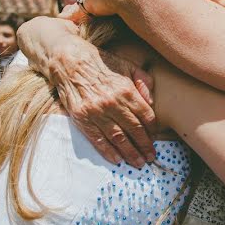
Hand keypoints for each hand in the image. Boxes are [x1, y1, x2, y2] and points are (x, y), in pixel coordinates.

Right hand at [49, 37, 156, 167]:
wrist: (70, 62)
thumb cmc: (102, 63)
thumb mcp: (128, 65)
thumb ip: (144, 81)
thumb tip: (152, 101)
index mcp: (126, 90)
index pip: (146, 116)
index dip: (152, 130)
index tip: (155, 139)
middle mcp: (112, 103)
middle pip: (134, 130)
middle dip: (144, 146)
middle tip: (151, 158)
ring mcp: (96, 112)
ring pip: (118, 138)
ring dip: (130, 152)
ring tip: (138, 163)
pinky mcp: (82, 118)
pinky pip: (98, 139)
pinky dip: (108, 152)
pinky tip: (117, 159)